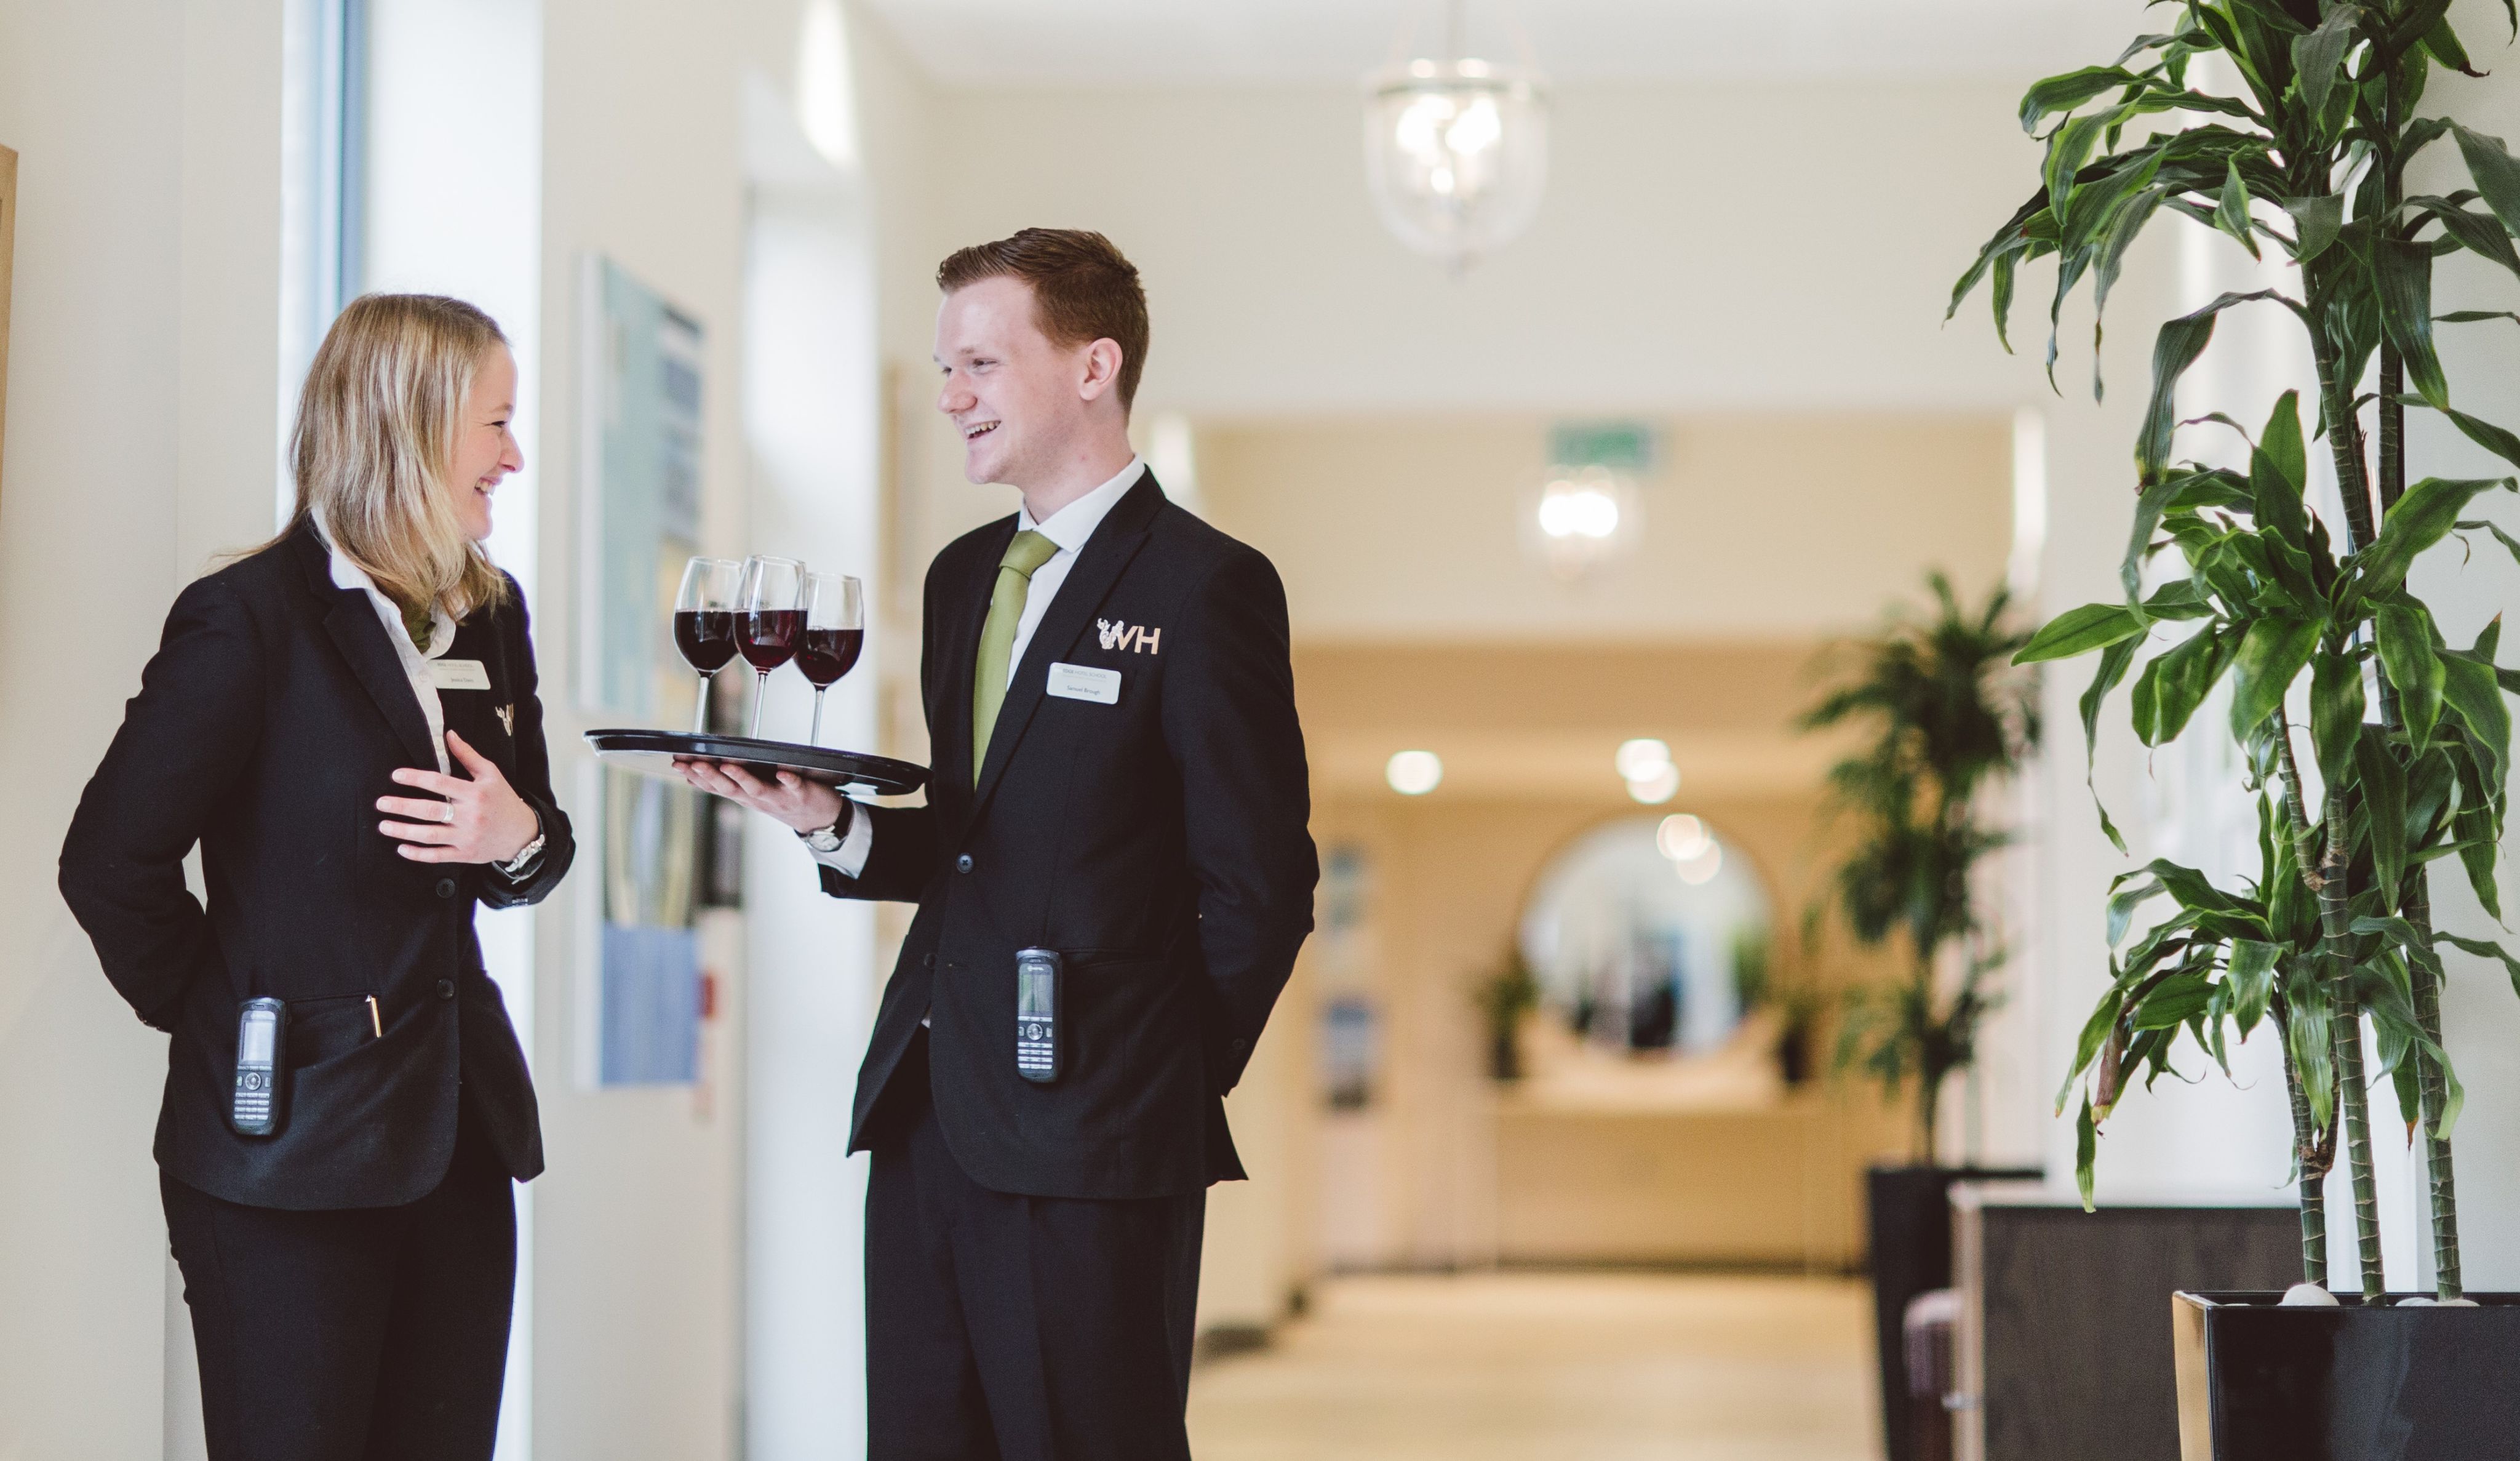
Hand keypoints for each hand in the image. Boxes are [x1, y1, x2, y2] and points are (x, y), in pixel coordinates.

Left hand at [377, 729, 541, 863]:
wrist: (522, 833)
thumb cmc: (503, 800)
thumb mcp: (490, 774)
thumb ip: (467, 755)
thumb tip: (449, 734)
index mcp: (475, 793)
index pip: (440, 783)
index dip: (416, 778)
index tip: (396, 776)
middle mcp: (470, 816)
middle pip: (431, 810)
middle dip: (402, 806)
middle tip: (381, 803)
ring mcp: (467, 837)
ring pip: (430, 835)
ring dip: (404, 831)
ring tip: (384, 826)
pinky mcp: (466, 854)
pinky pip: (438, 856)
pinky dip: (419, 854)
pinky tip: (402, 848)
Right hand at [675, 758, 845, 834]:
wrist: (819, 819)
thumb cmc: (781, 800)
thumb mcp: (750, 794)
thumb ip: (726, 785)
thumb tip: (693, 778)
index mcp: (745, 796)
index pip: (715, 787)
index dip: (696, 777)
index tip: (677, 764)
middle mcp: (758, 799)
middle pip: (730, 789)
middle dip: (711, 777)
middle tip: (693, 765)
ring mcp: (779, 797)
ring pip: (756, 788)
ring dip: (741, 778)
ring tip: (728, 765)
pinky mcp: (801, 793)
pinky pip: (794, 786)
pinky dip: (788, 779)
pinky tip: (782, 771)